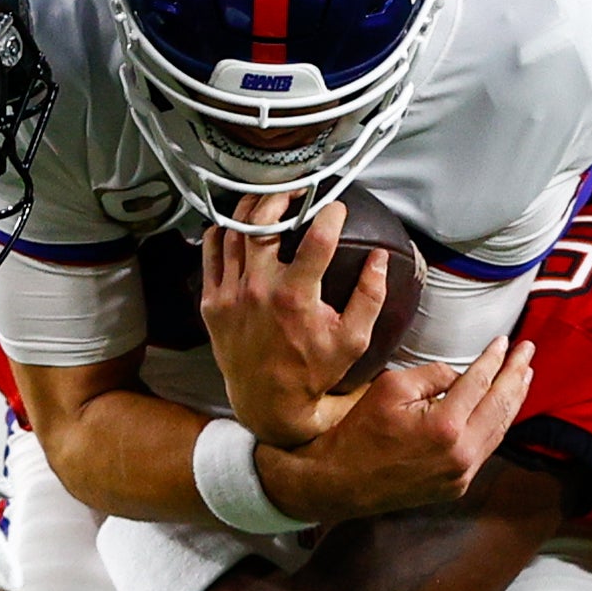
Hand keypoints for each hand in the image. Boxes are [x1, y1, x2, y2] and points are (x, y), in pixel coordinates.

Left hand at [200, 191, 385, 447]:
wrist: (268, 401)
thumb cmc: (313, 370)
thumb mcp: (353, 339)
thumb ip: (370, 296)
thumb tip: (380, 258)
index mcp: (295, 298)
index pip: (316, 241)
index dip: (330, 216)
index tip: (338, 207)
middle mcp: (258, 290)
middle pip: (263, 223)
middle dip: (280, 197)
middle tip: (296, 189)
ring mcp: (230, 294)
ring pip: (234, 232)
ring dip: (251, 208)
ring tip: (268, 198)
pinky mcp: (212, 301)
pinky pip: (211, 253)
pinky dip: (222, 232)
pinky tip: (237, 224)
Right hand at [255, 339, 534, 524]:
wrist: (339, 482)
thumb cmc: (359, 432)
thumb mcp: (391, 388)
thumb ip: (433, 375)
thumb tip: (460, 374)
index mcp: (446, 426)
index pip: (480, 383)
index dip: (495, 359)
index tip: (506, 342)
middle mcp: (461, 454)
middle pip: (500, 407)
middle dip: (516, 376)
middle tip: (528, 352)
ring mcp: (461, 474)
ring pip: (498, 431)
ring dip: (512, 400)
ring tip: (523, 376)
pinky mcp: (456, 486)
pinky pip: (485, 449)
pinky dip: (496, 425)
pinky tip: (501, 408)